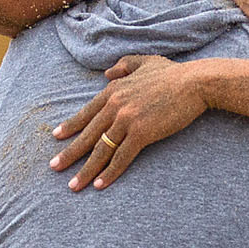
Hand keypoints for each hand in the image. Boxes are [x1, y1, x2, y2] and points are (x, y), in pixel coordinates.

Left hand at [49, 55, 205, 189]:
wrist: (194, 83)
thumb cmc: (173, 74)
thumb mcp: (144, 62)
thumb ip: (123, 65)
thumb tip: (107, 74)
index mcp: (113, 91)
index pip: (86, 113)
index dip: (71, 126)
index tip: (57, 137)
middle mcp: (115, 106)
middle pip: (88, 135)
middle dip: (69, 154)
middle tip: (54, 168)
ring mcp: (127, 120)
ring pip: (101, 150)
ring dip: (86, 170)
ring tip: (73, 185)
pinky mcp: (141, 133)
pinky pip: (121, 157)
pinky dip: (109, 173)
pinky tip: (99, 185)